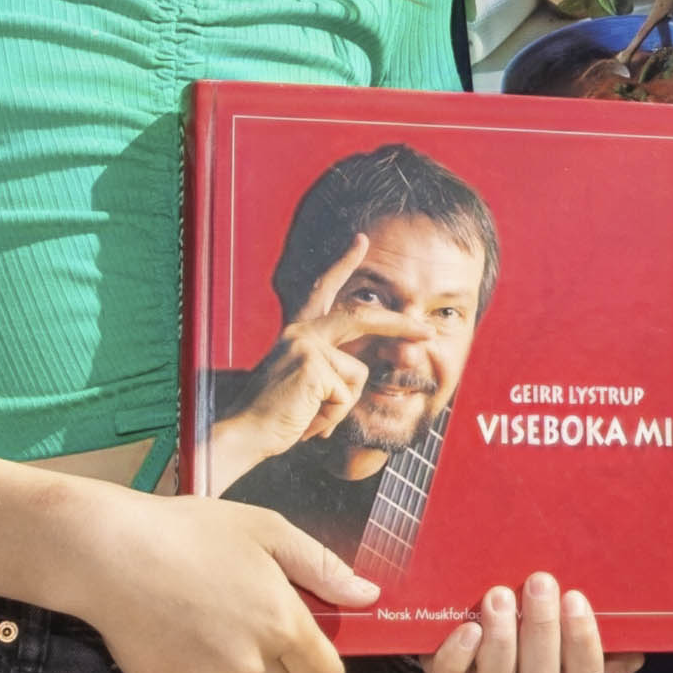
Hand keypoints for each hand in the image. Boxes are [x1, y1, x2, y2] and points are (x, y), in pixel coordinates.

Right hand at [64, 486, 360, 672]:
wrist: (109, 553)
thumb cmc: (191, 532)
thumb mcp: (267, 530)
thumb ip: (323, 567)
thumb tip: (367, 595)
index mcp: (283, 625)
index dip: (321, 666)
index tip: (306, 649)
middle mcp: (252, 664)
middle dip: (279, 668)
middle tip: (247, 624)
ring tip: (207, 624)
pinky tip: (179, 638)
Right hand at [208, 234, 416, 470]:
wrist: (244, 433)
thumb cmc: (277, 416)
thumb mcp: (309, 383)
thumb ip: (334, 367)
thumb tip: (374, 363)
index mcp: (297, 331)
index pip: (323, 289)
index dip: (343, 263)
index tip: (361, 240)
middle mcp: (300, 331)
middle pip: (362, 317)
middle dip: (399, 325)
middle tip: (428, 333)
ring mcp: (306, 345)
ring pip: (356, 374)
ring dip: (339, 407)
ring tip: (309, 416)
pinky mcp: (312, 365)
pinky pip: (346, 396)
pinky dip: (331, 417)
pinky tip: (307, 421)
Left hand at [427, 573, 647, 672]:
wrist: (476, 612)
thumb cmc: (541, 614)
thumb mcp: (578, 622)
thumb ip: (611, 638)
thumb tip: (627, 655)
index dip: (583, 644)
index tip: (576, 598)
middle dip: (541, 631)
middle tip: (540, 582)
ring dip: (501, 639)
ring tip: (500, 596)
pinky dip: (459, 655)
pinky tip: (468, 627)